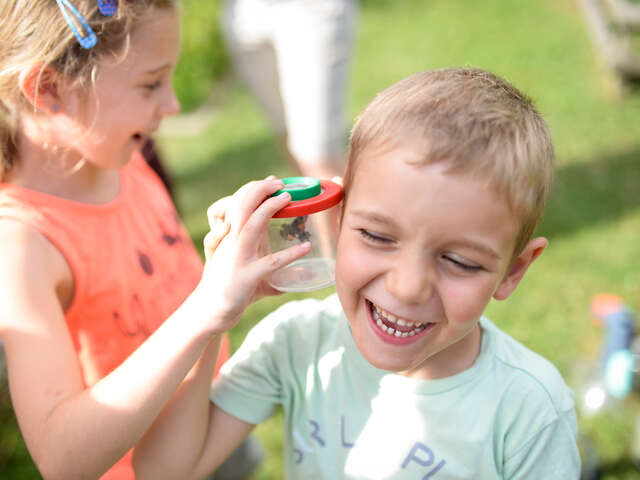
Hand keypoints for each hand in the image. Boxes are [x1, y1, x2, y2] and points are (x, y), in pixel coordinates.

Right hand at [194, 179, 310, 332]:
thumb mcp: (243, 261)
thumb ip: (266, 253)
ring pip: (251, 227)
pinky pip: (270, 263)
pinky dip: (290, 255)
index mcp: (230, 236)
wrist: (210, 308)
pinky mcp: (247, 277)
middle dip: (259, 190)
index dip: (254, 189)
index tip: (273, 181)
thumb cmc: (228, 283)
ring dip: (268, 209)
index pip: (238, 203)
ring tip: (287, 198)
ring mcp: (238, 258)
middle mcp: (231, 243)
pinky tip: (306, 248)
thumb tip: (304, 256)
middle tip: (280, 183)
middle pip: (241, 206)